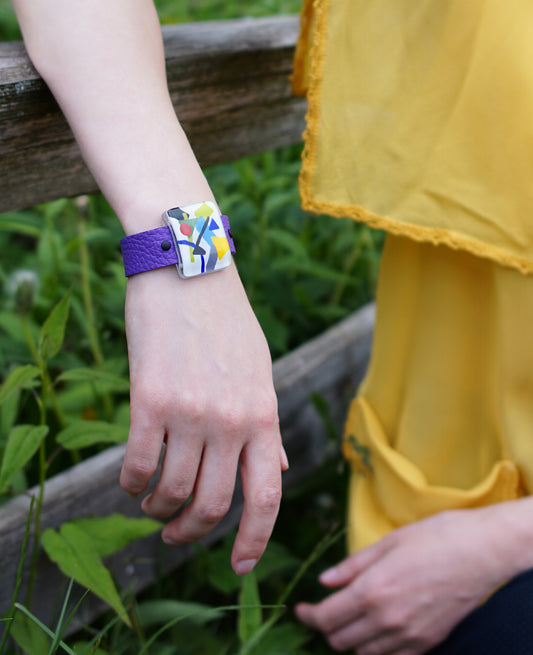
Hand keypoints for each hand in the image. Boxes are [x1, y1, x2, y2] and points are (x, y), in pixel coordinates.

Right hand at [120, 263, 286, 574]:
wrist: (190, 269)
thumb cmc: (227, 323)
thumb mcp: (261, 372)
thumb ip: (267, 425)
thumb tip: (280, 467)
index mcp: (264, 415)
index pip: (267, 495)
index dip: (256, 540)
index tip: (240, 567)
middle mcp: (231, 421)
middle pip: (215, 505)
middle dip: (193, 533)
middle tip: (176, 534)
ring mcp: (191, 412)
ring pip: (173, 492)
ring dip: (159, 510)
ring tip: (153, 505)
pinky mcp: (150, 399)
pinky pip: (138, 466)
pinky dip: (132, 484)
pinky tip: (132, 480)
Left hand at [296, 508, 510, 653]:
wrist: (481, 552)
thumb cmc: (434, 538)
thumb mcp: (388, 543)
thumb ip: (352, 566)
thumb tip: (325, 581)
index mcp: (372, 591)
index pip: (326, 618)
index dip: (308, 616)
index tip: (302, 609)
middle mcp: (386, 620)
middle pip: (340, 642)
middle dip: (327, 628)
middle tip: (327, 610)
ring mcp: (408, 636)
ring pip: (363, 654)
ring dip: (351, 640)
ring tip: (352, 618)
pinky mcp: (427, 643)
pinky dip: (377, 649)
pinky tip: (378, 629)